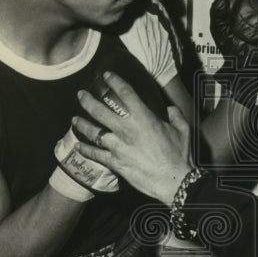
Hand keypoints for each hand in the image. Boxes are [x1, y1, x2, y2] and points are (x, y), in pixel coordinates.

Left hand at [72, 72, 193, 203]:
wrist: (173, 180)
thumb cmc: (180, 155)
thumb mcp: (183, 130)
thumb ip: (175, 115)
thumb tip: (169, 108)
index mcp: (144, 118)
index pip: (125, 93)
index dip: (114, 81)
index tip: (107, 75)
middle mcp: (127, 129)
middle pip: (101, 110)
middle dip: (88, 100)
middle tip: (80, 95)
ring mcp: (118, 146)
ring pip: (94, 132)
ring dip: (82, 124)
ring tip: (74, 119)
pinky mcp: (115, 162)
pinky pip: (96, 154)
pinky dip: (85, 150)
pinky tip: (78, 146)